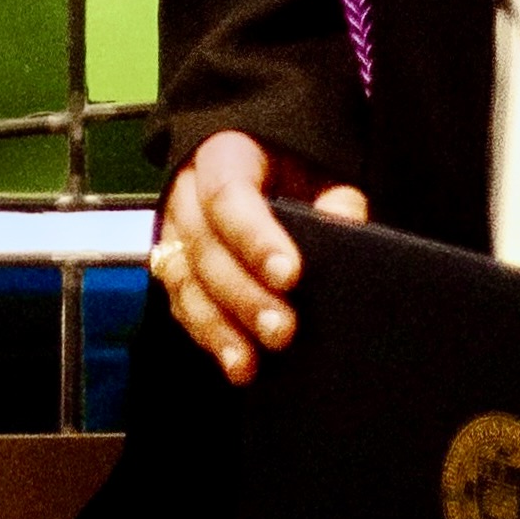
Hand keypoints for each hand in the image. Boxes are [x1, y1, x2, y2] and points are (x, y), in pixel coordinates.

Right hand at [153, 130, 367, 383]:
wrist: (260, 162)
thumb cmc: (294, 167)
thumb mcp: (320, 168)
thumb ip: (334, 194)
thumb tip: (345, 221)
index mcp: (222, 155)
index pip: (228, 196)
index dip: (255, 238)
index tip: (291, 275)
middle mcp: (187, 193)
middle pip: (206, 247)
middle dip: (244, 295)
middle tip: (283, 331)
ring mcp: (174, 232)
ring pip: (185, 283)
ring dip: (218, 327)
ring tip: (250, 363)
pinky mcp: (174, 267)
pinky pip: (181, 305)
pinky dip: (207, 336)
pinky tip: (234, 362)